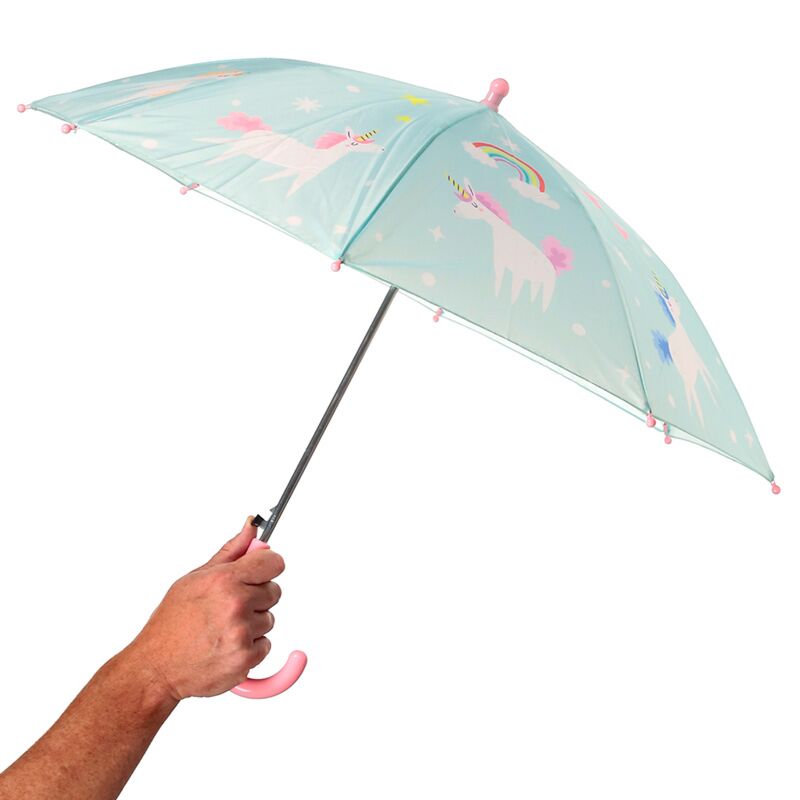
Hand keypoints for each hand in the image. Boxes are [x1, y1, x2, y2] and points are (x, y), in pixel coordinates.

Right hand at [126, 517, 284, 700]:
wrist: (156, 667)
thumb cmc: (172, 623)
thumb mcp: (195, 578)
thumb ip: (231, 552)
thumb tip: (251, 528)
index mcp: (225, 580)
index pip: (273, 563)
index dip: (267, 567)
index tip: (261, 572)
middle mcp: (236, 604)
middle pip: (274, 591)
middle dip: (257, 597)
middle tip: (230, 606)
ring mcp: (242, 633)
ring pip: (269, 619)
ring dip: (252, 624)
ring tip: (223, 628)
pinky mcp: (246, 659)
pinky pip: (265, 645)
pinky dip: (250, 648)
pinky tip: (226, 645)